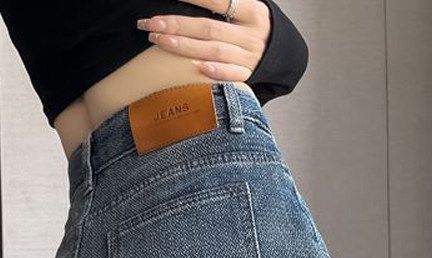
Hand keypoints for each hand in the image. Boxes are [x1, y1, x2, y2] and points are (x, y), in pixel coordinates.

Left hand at [136, 0, 271, 84]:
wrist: (279, 53)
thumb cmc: (251, 27)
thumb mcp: (245, 9)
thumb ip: (222, 4)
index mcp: (252, 12)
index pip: (219, 1)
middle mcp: (250, 35)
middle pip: (209, 28)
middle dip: (177, 26)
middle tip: (151, 24)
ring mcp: (249, 57)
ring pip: (214, 51)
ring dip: (185, 47)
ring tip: (159, 41)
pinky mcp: (247, 76)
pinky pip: (231, 75)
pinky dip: (215, 72)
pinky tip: (196, 68)